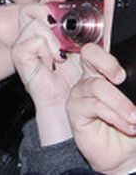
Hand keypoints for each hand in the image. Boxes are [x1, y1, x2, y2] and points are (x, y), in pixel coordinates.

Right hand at [11, 0, 81, 144]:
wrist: (72, 103)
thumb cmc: (79, 78)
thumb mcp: (92, 45)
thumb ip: (97, 24)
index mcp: (49, 29)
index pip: (44, 2)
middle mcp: (33, 34)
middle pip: (33, 7)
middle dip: (49, 10)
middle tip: (64, 25)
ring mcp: (24, 43)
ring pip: (34, 20)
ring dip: (54, 35)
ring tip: (63, 52)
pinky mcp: (20, 55)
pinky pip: (33, 39)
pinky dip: (48, 48)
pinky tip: (56, 60)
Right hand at [68, 42, 135, 174]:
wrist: (126, 155)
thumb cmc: (132, 126)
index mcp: (105, 73)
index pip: (99, 51)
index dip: (107, 51)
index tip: (121, 69)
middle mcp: (90, 79)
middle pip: (89, 54)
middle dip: (106, 62)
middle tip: (121, 78)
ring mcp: (81, 94)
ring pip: (97, 86)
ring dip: (121, 104)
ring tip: (134, 119)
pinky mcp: (75, 111)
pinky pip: (93, 106)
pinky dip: (114, 116)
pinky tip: (125, 126)